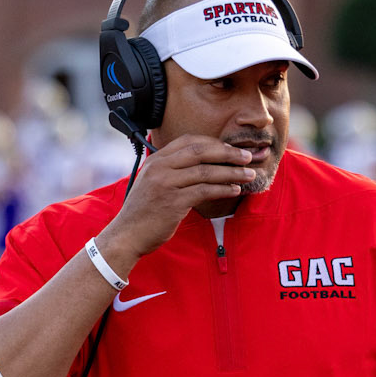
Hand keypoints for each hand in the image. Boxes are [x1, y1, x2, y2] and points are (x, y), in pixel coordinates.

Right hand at [100, 135, 259, 266]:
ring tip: (249, 175)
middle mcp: (160, 167)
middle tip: (247, 157)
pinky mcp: (173, 202)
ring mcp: (166, 184)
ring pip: (206, 171)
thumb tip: (200, 166)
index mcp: (156, 159)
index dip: (214, 143)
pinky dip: (223, 189)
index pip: (189, 141)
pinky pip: (205, 191)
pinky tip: (235, 190)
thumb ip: (171, 171)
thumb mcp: (153, 183)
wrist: (126, 235)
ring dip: (232, 172)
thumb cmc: (143, 213)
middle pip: (201, 151)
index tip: (231, 149)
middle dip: (228, 153)